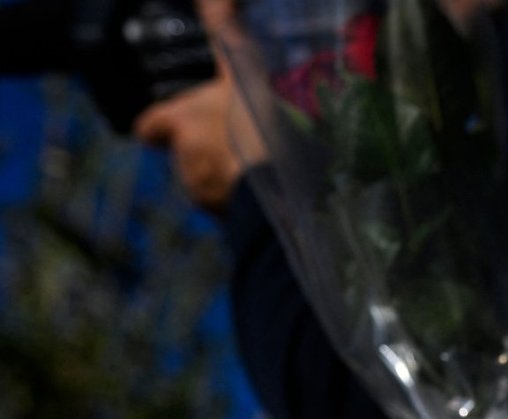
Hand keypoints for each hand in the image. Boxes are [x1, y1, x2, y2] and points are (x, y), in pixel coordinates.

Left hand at [131, 0, 262, 213]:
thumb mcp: (243, 73)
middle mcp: (183, 159)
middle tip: (237, 140)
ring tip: (259, 166)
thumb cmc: (256, 129)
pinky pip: (229, 205)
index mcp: (180, 122)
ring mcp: (203, 192)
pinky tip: (267, 190)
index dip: (158, 125)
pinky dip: (242, 199)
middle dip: (203, 150)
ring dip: (224, 175)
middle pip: (184, 153)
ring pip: (206, 180)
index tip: (165, 127)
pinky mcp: (225, 216)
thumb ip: (226, 36)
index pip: (150, 127)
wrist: (280, 194)